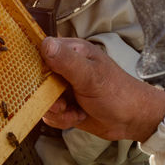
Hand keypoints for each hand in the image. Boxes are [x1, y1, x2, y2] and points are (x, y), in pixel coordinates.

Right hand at [41, 37, 164, 142]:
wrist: (133, 120)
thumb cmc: (117, 93)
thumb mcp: (91, 76)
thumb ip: (67, 61)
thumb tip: (45, 44)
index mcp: (70, 51)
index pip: (39, 49)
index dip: (31, 63)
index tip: (34, 79)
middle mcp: (63, 67)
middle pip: (35, 78)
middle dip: (45, 95)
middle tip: (60, 103)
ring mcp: (63, 87)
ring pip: (40, 98)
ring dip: (55, 110)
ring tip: (72, 111)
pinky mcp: (64, 105)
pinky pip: (49, 113)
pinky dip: (61, 119)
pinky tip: (76, 116)